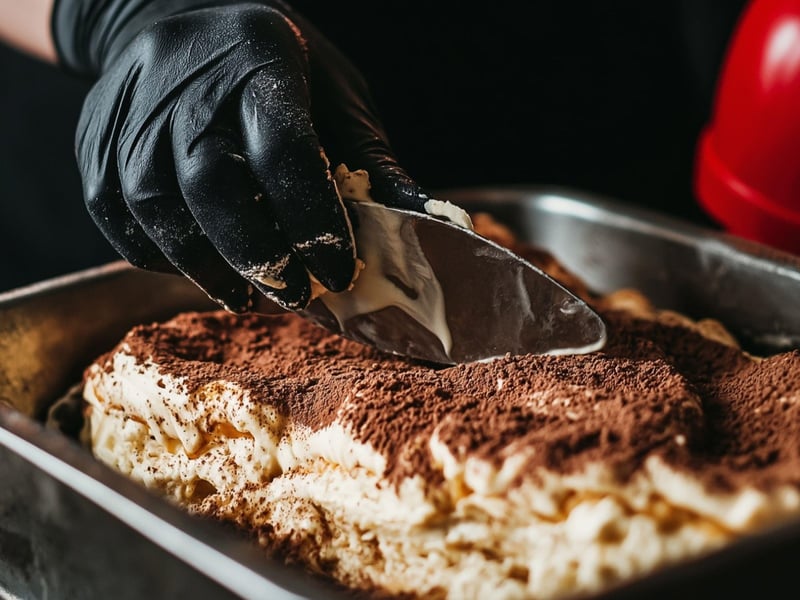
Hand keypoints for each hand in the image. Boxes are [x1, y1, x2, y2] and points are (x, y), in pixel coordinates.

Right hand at [53, 0, 430, 310]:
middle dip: (256, 253)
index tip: (337, 271)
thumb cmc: (279, 68)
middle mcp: (183, 76)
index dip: (311, 220)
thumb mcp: (336, 95)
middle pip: (209, 183)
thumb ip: (371, 161)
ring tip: (245, 294)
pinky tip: (197, 266)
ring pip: (153, 205)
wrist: (185, 20)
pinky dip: (158, 254)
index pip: (282, 148)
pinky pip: (116, 214)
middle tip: (293, 294)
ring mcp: (129, 107)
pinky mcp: (94, 137)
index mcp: (260, 55)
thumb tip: (417, 227)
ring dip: (203, 266)